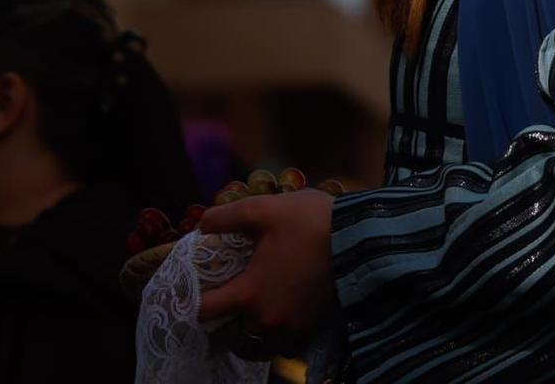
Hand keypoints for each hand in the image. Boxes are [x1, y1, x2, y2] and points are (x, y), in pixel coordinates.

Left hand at [198, 188, 334, 351]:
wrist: (362, 236)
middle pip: (231, 335)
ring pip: (258, 344)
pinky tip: (280, 317)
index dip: (192, 301)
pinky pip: (284, 345)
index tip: (193, 292)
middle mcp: (267, 318)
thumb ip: (228, 217)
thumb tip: (202, 224)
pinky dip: (277, 338)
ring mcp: (291, 326)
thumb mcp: (265, 209)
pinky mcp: (312, 327)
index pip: (205, 310)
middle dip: (225, 322)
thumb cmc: (311, 221)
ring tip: (252, 315)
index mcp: (250, 292)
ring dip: (250, 334)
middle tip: (227, 303)